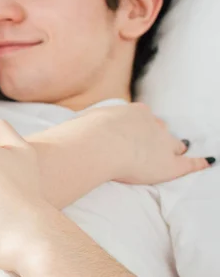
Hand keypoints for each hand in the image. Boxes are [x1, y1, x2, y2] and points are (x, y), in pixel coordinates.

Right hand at [73, 103, 213, 184]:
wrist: (99, 145)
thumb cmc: (86, 134)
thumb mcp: (84, 122)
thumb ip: (86, 126)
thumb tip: (70, 133)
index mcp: (132, 112)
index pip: (142, 118)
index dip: (140, 126)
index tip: (135, 131)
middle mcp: (152, 124)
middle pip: (160, 129)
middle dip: (158, 135)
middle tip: (153, 143)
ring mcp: (162, 143)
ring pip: (174, 144)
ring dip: (174, 148)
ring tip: (178, 152)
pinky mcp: (169, 164)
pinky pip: (189, 163)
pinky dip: (198, 163)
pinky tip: (206, 162)